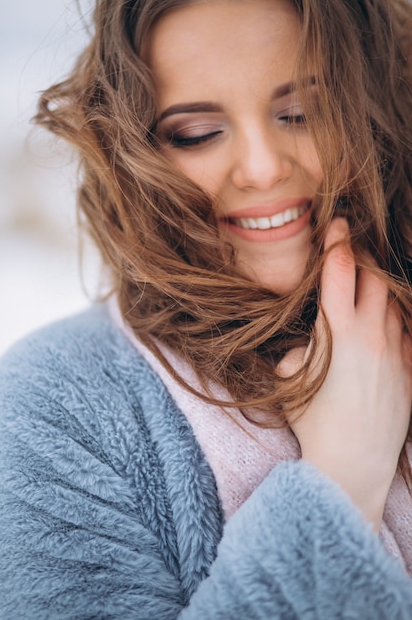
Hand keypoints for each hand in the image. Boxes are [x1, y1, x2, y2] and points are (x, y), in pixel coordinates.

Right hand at [280, 217, 411, 529]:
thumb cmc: (314, 425)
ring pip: (394, 303)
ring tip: (366, 289)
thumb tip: (311, 342)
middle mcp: (373, 336)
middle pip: (374, 279)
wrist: (353, 466)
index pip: (341, 272)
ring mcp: (396, 353)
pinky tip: (383, 326)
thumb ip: (300, 349)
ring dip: (379, 291)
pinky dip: (394, 321)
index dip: (338, 243)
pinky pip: (406, 332)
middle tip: (350, 255)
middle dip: (362, 261)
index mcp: (339, 334)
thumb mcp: (291, 381)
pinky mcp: (409, 372)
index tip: (338, 226)